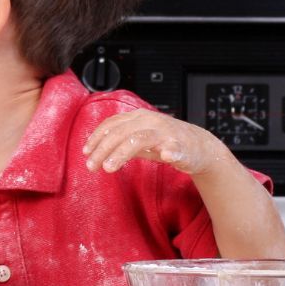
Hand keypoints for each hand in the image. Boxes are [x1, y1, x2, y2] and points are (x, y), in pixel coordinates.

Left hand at [83, 109, 227, 175]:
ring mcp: (166, 132)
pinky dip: (171, 151)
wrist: (199, 148)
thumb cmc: (167, 142)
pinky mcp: (182, 146)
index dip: (96, 137)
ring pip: (139, 139)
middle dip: (102, 150)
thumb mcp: (138, 139)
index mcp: (138, 117)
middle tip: (91, 166)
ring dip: (121, 153)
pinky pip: (175, 147)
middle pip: (120, 132)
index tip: (85, 152)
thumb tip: (94, 149)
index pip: (112, 123)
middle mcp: (150, 121)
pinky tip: (166, 156)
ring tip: (109, 168)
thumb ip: (120, 141)